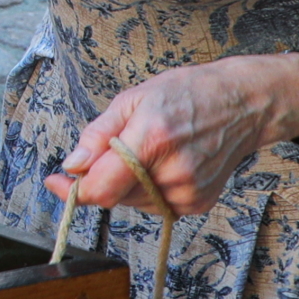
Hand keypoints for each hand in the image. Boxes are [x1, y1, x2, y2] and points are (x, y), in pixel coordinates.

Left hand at [44, 55, 298, 217]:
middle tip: (114, 147)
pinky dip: (148, 189)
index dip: (72, 191)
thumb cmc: (186, 94)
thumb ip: (98, 135)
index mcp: (152, 141)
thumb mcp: (133, 99)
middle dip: (102, 177)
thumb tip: (72, 165)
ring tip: (146, 150)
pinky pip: (155, 205)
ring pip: (133, 202)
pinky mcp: (198, 203)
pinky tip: (162, 164)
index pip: (102, 188)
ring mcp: (189, 192)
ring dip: (125, 184)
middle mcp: (173, 173)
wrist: (243, 104)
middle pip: (113, 196)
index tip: (56, 182)